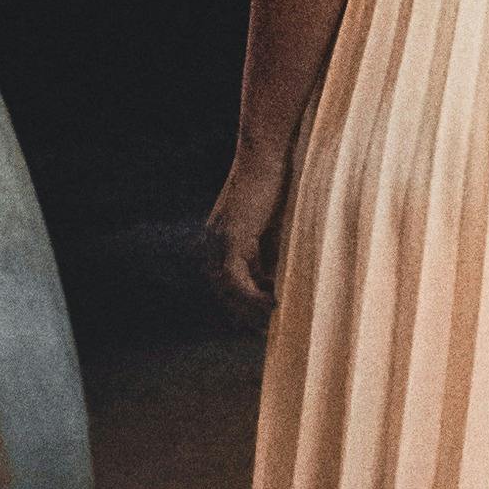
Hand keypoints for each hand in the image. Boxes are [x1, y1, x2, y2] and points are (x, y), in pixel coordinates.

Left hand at [203, 149, 288, 323]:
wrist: (268, 155)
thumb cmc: (274, 184)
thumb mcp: (271, 227)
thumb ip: (269, 253)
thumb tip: (278, 282)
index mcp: (216, 242)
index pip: (225, 286)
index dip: (243, 307)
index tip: (262, 323)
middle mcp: (210, 245)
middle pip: (224, 294)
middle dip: (245, 315)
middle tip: (267, 333)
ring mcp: (217, 243)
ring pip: (229, 291)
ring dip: (252, 310)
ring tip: (275, 323)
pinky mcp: (230, 239)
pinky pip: (238, 280)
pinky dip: (254, 296)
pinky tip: (274, 305)